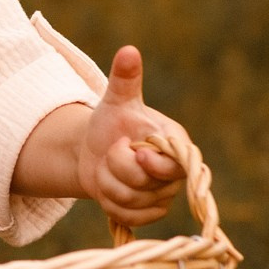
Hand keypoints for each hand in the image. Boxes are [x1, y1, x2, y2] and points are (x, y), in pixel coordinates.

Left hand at [78, 46, 189, 226]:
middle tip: (111, 153)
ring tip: (108, 168)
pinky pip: (129, 217)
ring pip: (131, 202)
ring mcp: (163, 195)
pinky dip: (110, 204)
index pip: (171, 165)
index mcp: (175, 144)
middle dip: (115, 168)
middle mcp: (174, 173)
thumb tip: (129, 50)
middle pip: (142, 184)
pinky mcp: (149, 212)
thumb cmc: (110, 123)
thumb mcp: (114, 100)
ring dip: (107, 184)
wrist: (93, 150)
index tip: (133, 150)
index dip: (147, 162)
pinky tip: (108, 188)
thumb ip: (125, 78)